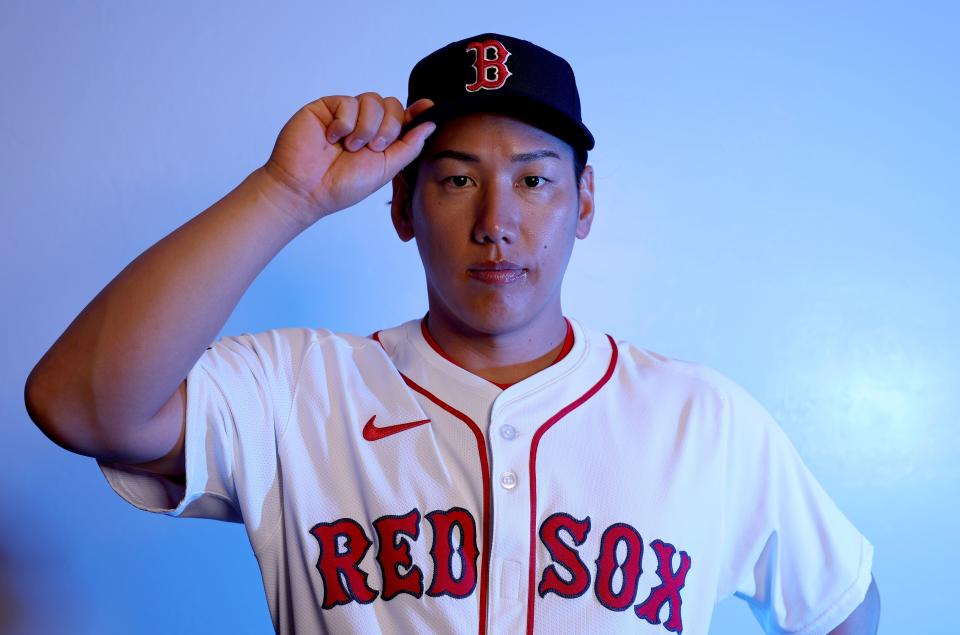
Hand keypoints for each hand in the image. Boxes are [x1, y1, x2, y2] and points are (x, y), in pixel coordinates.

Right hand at [262, 93, 434, 224]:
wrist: (306, 189)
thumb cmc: (341, 185)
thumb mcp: (386, 169)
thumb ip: (409, 146)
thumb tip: (430, 125)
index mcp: (381, 139)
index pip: (403, 117)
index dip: (416, 112)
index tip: (427, 108)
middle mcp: (365, 124)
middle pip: (392, 105)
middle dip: (388, 128)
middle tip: (374, 148)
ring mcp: (346, 114)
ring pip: (372, 100)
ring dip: (366, 127)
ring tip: (350, 147)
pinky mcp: (327, 107)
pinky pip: (349, 102)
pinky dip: (344, 123)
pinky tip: (332, 138)